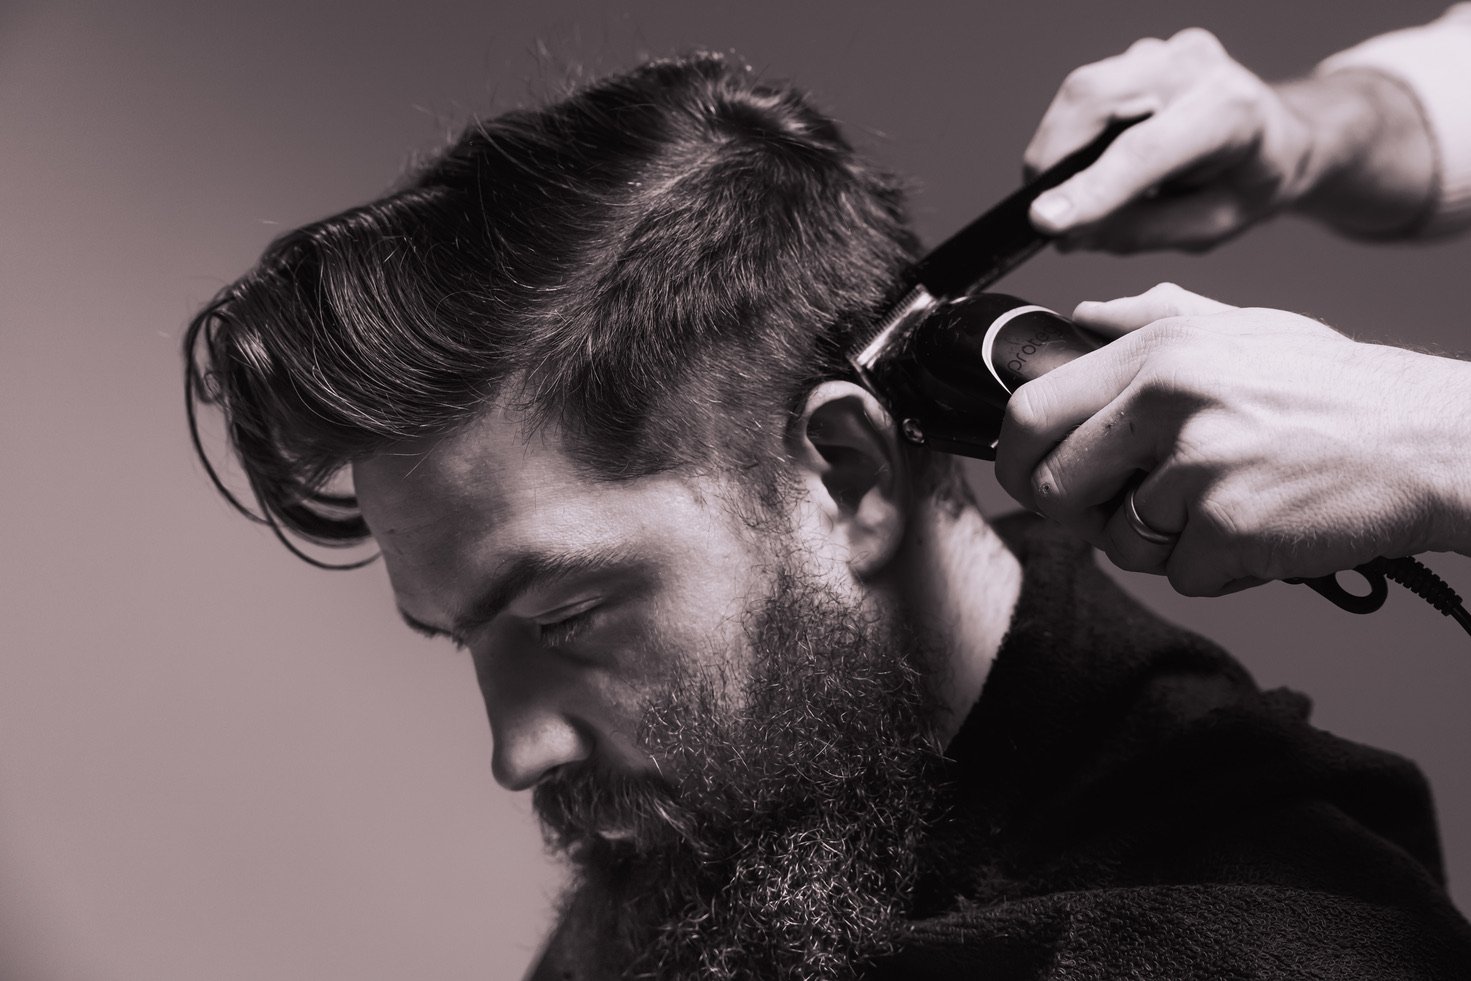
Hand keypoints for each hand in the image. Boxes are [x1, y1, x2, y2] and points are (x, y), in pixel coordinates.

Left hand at [993, 284, 1470, 595]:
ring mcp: (1198, 468)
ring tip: (1224, 506)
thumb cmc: (1338, 390)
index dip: (1014, 455)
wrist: (1434, 441)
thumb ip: (1151, 319)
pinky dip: (1217, 568)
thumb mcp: (1243, 328)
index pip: (1032, 410)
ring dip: (1160, 542)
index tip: (1026, 473)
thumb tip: (1081, 317)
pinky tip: (1261, 531)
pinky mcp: (1230, 530)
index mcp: (1160, 351)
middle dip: (1074, 510)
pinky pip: (1183, 576)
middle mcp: (1168, 402)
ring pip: (1119, 541)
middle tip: (1120, 507)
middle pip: (1053, 486)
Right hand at [1024, 28, 1437, 247]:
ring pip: (1081, 93)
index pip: (1144, 151)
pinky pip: (1087, 97)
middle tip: (1046, 216)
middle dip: (1053, 159)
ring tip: (1074, 196)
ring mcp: (1163, 51)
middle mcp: (1195, 65)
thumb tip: (1070, 230)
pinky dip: (1074, 138)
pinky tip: (1095, 165)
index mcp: (1230, 110)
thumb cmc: (1249, 182)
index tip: (1044, 222)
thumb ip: (1140, 230)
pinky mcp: (1138, 56)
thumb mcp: (1209, 227)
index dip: (1090, 188)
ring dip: (1059, 150)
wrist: (1281, 134)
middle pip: (1094, 97)